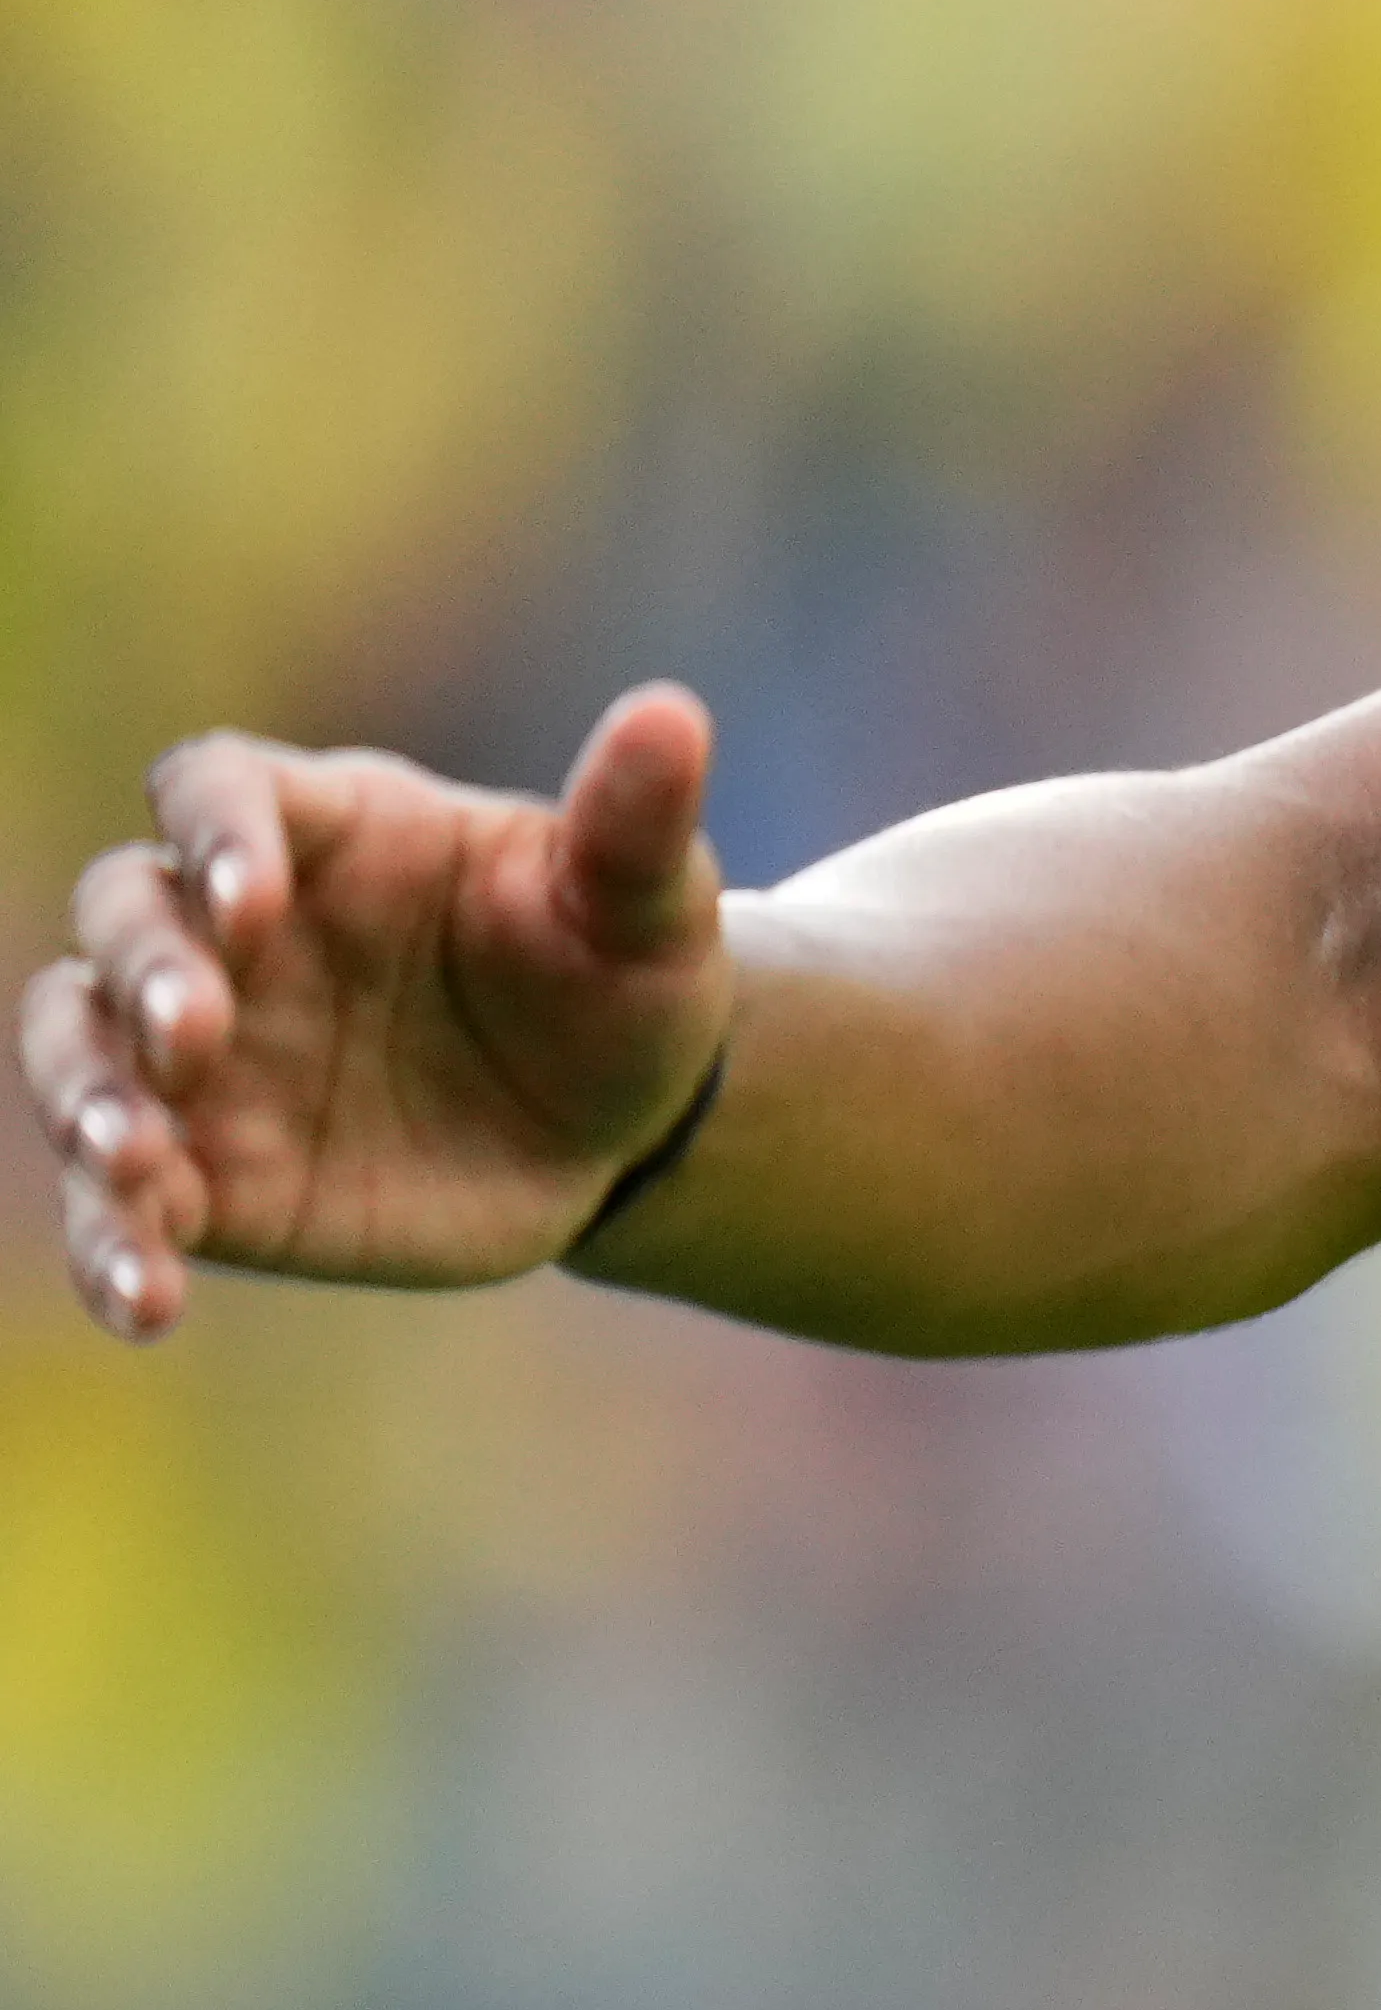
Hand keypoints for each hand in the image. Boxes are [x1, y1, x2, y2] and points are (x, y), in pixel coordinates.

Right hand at [33, 693, 738, 1339]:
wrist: (625, 1118)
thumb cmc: (621, 976)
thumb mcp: (648, 909)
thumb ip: (634, 823)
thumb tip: (673, 711)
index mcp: (328, 831)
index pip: (215, 789)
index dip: (216, 832)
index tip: (253, 897)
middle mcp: (230, 934)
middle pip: (122, 915)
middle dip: (141, 973)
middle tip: (197, 1038)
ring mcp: (201, 1055)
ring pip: (80, 1048)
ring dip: (85, 1099)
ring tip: (132, 1161)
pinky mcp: (209, 1172)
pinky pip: (123, 1203)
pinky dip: (115, 1247)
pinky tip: (146, 1298)